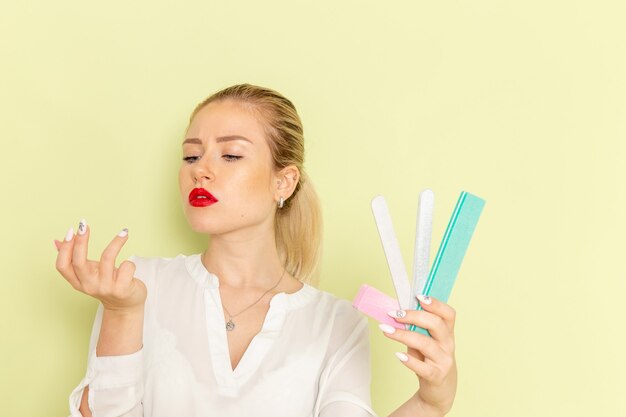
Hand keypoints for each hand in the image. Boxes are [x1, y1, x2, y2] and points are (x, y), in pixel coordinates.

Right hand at [55, 220, 146, 312]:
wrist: (125, 305)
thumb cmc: (107, 283)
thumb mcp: (89, 273)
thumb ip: (74, 259)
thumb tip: (56, 241)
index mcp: (78, 281)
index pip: (62, 266)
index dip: (64, 248)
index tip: (71, 230)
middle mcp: (89, 285)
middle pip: (79, 261)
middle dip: (81, 241)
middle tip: (84, 224)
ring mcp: (105, 288)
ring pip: (107, 258)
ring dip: (116, 242)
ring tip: (124, 233)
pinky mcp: (122, 289)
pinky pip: (126, 266)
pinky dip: (130, 263)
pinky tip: (130, 267)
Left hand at [380, 295, 456, 415]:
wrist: (440, 390)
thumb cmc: (430, 360)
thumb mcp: (427, 341)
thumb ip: (417, 328)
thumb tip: (396, 312)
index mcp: (447, 333)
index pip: (448, 314)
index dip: (435, 303)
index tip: (418, 296)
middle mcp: (448, 345)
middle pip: (436, 324)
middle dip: (413, 316)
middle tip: (394, 313)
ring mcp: (443, 361)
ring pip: (426, 344)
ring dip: (403, 335)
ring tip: (386, 330)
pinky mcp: (436, 376)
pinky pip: (423, 367)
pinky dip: (409, 360)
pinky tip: (398, 355)